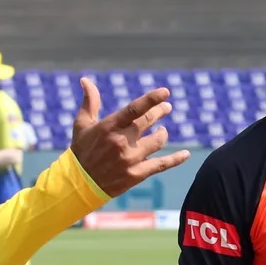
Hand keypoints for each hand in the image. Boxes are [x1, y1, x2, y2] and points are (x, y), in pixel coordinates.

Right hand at [70, 79, 189, 196]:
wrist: (78, 184)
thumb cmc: (81, 151)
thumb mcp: (82, 124)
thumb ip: (90, 101)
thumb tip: (86, 80)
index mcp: (110, 126)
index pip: (134, 109)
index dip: (151, 99)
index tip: (165, 92)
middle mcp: (122, 141)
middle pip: (149, 122)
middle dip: (160, 112)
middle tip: (166, 107)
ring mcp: (130, 159)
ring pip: (157, 141)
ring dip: (162, 133)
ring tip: (161, 131)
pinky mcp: (136, 174)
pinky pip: (161, 164)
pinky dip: (176, 159)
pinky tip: (186, 154)